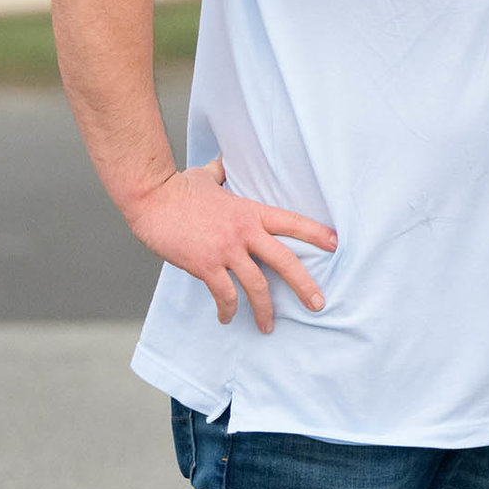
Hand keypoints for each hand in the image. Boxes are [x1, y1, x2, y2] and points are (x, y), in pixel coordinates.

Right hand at [121, 158, 336, 333]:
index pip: (292, 223)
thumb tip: (223, 162)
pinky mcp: (204, 265)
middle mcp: (244, 232)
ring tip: (269, 326)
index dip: (316, 234)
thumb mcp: (208, 175)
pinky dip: (227, 310)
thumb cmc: (178, 186)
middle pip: (285, 261)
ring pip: (256, 285)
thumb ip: (222, 173)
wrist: (152, 198)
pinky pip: (224, 294)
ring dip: (264, 310)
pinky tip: (227, 319)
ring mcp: (226, 250)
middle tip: (319, 304)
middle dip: (305, 285)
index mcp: (251, 211)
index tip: (336, 245)